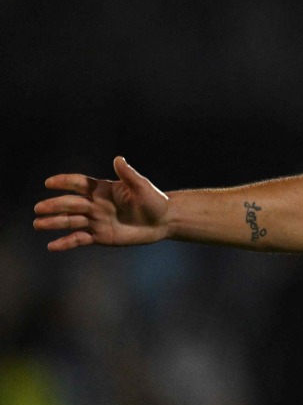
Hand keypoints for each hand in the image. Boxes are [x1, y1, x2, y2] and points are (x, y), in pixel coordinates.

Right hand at [34, 157, 170, 250]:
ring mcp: (96, 221)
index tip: (49, 182)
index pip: (80, 184)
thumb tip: (118, 159)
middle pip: (71, 204)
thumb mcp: (142, 187)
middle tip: (39, 208)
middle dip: (55, 205)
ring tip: (37, 224)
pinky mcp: (99, 236)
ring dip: (54, 222)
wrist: (162, 222)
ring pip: (71, 221)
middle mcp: (95, 204)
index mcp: (103, 190)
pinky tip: (51, 246)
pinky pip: (79, 239)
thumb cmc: (154, 201)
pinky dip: (65, 243)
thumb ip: (128, 175)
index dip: (65, 182)